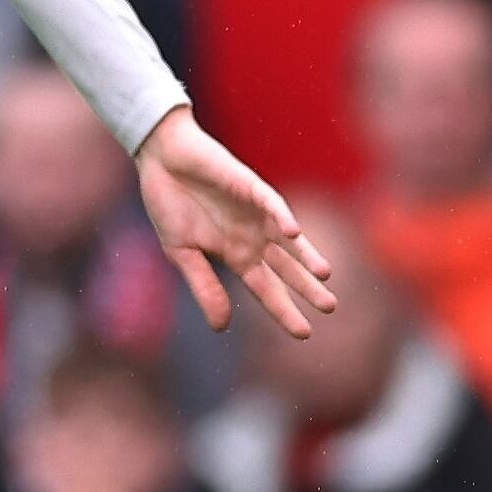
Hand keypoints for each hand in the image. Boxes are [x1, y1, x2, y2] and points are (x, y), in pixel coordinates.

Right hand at [130, 109, 335, 335]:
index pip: (267, 288)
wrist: (161, 159)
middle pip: (286, 267)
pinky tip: (293, 233)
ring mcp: (254, 212)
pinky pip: (271, 203)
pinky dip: (282, 217)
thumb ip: (204, 287)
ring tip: (325, 275)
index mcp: (236, 254)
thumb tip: (221, 327)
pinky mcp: (249, 186)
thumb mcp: (182, 254)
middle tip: (331, 307)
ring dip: (306, 255)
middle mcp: (251, 236)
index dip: (284, 310)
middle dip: (307, 287)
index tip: (305, 332)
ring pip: (288, 239)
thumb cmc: (170, 203)